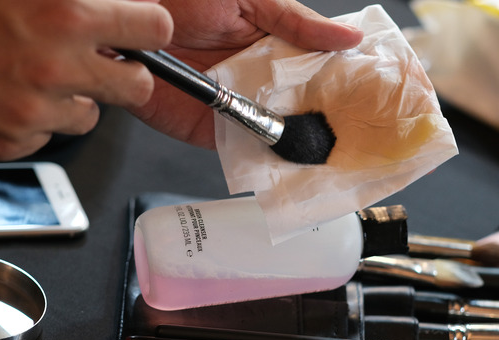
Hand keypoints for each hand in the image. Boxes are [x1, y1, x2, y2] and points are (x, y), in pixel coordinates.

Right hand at [0, 0, 172, 159]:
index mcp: (65, 13)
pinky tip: (6, 95)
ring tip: (34, 75)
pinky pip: (49, 136)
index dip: (148, 29)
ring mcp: (34, 111)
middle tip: (102, 62)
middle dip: (126, 73)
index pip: (154, 29)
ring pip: (92, 116)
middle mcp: (55, 66)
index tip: (140, 30)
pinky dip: (36, 120)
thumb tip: (122, 3)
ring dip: (75, 98)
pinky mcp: (12, 142)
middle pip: (139, 86)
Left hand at [124, 0, 363, 148]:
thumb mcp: (253, 0)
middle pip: (300, 110)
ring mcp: (234, 108)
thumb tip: (350, 37)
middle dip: (327, 125)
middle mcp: (256, 80)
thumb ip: (298, 22)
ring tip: (334, 158)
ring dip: (300, 147)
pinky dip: (263, 160)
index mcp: (271, 48)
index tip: (371, 103)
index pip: (315, 73)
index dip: (341, 87)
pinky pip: (241, 150)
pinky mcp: (207, 131)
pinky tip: (289, 164)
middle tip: (360, 140)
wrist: (127, 21)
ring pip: (276, 134)